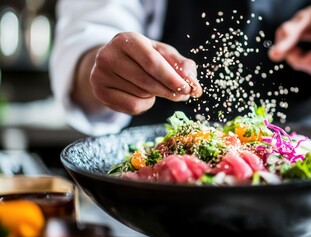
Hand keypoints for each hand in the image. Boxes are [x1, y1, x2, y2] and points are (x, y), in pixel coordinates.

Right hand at [87, 32, 201, 114]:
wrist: (114, 64)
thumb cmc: (144, 58)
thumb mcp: (164, 55)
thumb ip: (183, 67)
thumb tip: (196, 89)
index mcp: (127, 40)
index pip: (152, 62)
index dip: (172, 78)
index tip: (188, 89)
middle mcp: (109, 55)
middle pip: (147, 81)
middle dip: (169, 91)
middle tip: (182, 94)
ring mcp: (100, 74)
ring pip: (141, 95)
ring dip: (155, 96)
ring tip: (154, 87)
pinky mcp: (99, 92)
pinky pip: (132, 107)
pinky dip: (144, 105)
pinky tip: (142, 95)